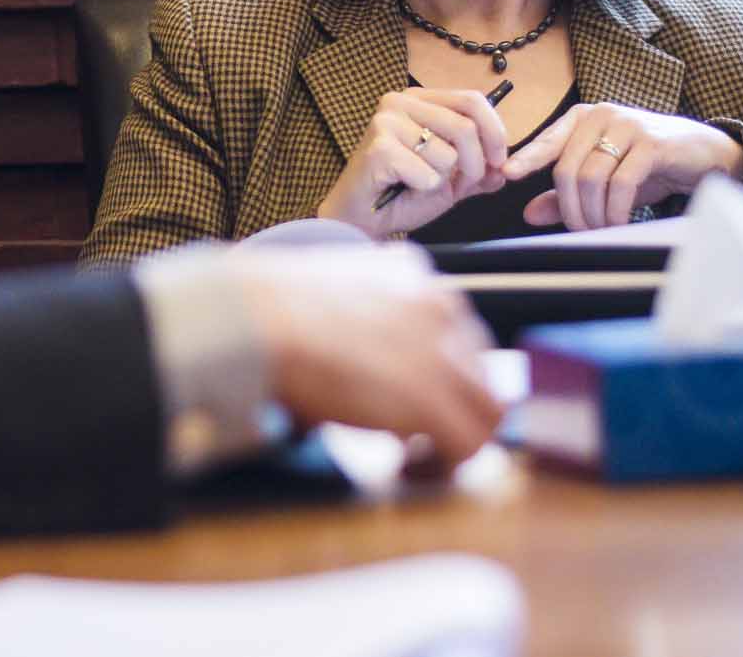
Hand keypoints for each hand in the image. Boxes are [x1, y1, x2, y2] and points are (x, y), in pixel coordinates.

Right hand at [230, 244, 502, 468]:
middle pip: (479, 368)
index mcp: (412, 274)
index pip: (454, 329)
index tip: (406, 394)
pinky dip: (445, 465)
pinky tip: (405, 468)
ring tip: (413, 459)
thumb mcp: (329, 294)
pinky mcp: (432, 397)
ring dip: (455, 437)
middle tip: (412, 433)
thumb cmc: (267, 309)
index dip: (437, 371)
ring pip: (487, 409)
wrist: (255, 318)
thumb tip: (348, 358)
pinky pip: (468, 444)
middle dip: (452, 404)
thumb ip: (358, 316)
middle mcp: (439, 305)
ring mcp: (442, 350)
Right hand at [315, 86, 509, 235]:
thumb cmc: (401, 194)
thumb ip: (479, 170)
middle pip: (465, 127)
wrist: (361, 219)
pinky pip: (428, 173)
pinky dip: (424, 189)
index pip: (472, 100)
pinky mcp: (378, 147)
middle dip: (475, 165)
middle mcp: (401, 101)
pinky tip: (404, 187)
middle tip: (462, 185)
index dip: (495, 132)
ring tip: (419, 184)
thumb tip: (506, 167)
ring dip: (444, 181)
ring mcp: (386, 121)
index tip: (499, 162)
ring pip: (448, 154)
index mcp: (421, 100)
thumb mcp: (451, 178)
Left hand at [503, 102, 742, 229]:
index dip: (526, 157)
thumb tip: (528, 214)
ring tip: (603, 229)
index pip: (547, 140)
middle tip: (581, 231)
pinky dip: (616, 210)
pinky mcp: (651, 142)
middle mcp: (601, 116)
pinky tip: (620, 222)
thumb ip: (567, 195)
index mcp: (583, 119)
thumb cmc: (648, 165)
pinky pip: (620, 182)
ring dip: (593, 214)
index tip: (507, 174)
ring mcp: (627, 125)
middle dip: (571, 209)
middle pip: (566, 170)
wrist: (703, 154)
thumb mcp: (604, 180)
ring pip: (591, 178)